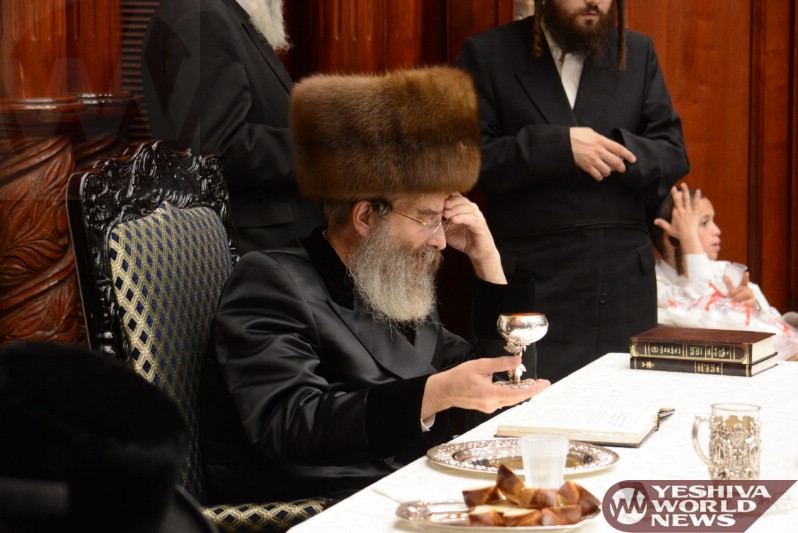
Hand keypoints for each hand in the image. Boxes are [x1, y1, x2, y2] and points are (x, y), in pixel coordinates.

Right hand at [421, 355, 549, 418]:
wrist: (444, 391)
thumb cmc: (458, 378)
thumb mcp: (480, 365)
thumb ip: (500, 364)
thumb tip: (517, 360)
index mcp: (490, 394)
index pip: (517, 394)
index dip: (533, 390)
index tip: (544, 385)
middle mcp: (491, 404)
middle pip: (516, 398)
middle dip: (530, 390)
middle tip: (542, 382)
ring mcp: (489, 407)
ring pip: (510, 399)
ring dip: (521, 391)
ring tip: (531, 382)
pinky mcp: (487, 407)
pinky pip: (503, 399)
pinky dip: (511, 392)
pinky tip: (514, 385)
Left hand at [442, 194, 505, 283]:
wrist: (477, 252)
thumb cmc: (462, 239)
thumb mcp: (448, 230)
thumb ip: (441, 223)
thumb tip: (426, 218)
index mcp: (463, 208)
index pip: (455, 197)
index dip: (446, 197)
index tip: (436, 200)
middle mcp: (471, 209)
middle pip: (461, 199)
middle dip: (450, 201)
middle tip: (441, 206)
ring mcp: (477, 216)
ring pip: (466, 207)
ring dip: (455, 210)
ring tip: (445, 214)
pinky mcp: (480, 224)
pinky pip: (471, 219)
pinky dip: (462, 218)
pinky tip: (453, 220)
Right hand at [570, 127, 635, 180]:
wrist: (563, 143)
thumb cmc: (575, 135)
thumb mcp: (590, 132)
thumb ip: (600, 138)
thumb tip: (606, 142)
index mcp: (601, 140)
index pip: (619, 149)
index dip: (628, 155)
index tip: (633, 160)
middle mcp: (599, 151)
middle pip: (616, 162)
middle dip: (621, 168)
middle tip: (622, 169)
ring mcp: (593, 160)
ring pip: (608, 171)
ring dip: (609, 172)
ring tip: (607, 171)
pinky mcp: (586, 167)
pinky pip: (597, 175)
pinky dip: (600, 177)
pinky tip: (599, 175)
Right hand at [653, 183, 703, 254]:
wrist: (688, 237)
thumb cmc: (679, 234)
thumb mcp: (669, 229)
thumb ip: (662, 224)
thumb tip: (654, 221)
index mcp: (675, 214)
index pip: (674, 204)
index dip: (673, 196)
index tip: (673, 190)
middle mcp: (681, 211)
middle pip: (678, 199)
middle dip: (675, 192)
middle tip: (674, 186)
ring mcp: (688, 211)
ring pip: (686, 199)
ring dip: (685, 191)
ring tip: (683, 185)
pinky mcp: (695, 213)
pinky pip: (696, 204)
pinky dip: (697, 197)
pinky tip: (698, 191)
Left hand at [724, 272, 756, 308]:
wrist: (746, 307)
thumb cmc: (739, 298)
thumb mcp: (733, 291)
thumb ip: (729, 284)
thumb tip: (724, 276)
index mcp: (743, 286)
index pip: (744, 281)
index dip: (745, 277)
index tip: (746, 273)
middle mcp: (748, 290)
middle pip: (741, 289)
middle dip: (733, 292)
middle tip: (727, 296)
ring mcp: (751, 296)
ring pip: (745, 294)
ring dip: (737, 297)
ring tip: (732, 300)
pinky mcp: (752, 302)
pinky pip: (749, 302)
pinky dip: (745, 302)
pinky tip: (742, 303)